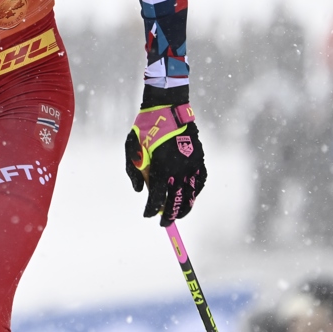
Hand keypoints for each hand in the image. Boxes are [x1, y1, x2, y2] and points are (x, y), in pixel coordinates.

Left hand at [124, 104, 206, 224]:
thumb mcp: (131, 147)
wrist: (168, 108)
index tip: (147, 216)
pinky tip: (191, 197)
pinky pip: (200, 181)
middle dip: (169, 215)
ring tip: (178, 215)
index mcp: (161, 167)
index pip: (157, 197)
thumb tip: (140, 191)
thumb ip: (134, 170)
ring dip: (185, 207)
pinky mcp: (199, 158)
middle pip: (175, 200)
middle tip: (164, 223)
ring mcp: (192, 164)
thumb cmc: (145, 127)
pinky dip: (196, 192)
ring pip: (191, 194)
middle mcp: (179, 169)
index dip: (151, 209)